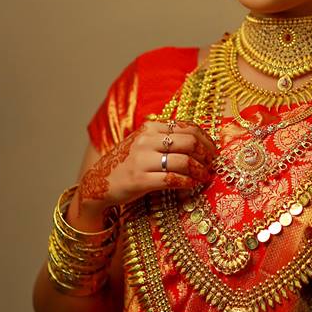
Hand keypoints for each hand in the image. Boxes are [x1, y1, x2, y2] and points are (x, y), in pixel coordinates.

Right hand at [76, 120, 216, 212]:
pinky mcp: (140, 180)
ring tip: (204, 177)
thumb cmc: (127, 163)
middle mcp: (146, 140)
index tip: (213, 151)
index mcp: (150, 128)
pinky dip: (187, 182)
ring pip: (183, 161)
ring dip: (199, 171)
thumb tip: (200, 141)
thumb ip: (167, 138)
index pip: (188, 127)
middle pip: (189, 141)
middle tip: (211, 165)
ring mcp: (142, 160)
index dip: (206, 140)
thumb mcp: (144, 143)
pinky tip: (191, 185)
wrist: (98, 182)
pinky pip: (172, 179)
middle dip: (206, 154)